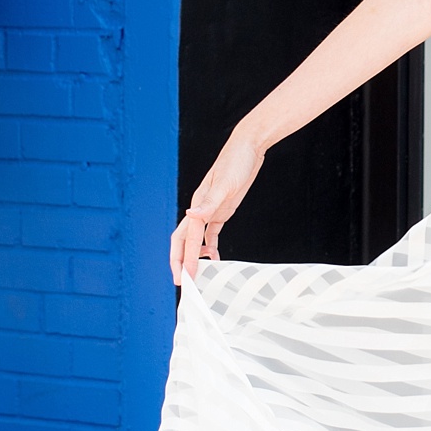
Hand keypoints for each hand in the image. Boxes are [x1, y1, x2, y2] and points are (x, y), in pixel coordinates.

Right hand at [170, 124, 265, 284]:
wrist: (248, 147)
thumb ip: (208, 202)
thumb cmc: (236, 162)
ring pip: (196, 239)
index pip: (185, 239)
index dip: (183, 260)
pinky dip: (210, 247)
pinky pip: (211, 233)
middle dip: (181, 262)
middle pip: (184, 242)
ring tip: (199, 274)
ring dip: (195, 257)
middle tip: (184, 283)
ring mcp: (210, 210)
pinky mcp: (221, 210)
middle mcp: (200, 209)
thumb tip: (190, 215)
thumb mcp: (225, 184)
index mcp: (197, 205)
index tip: (184, 278)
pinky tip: (215, 257)